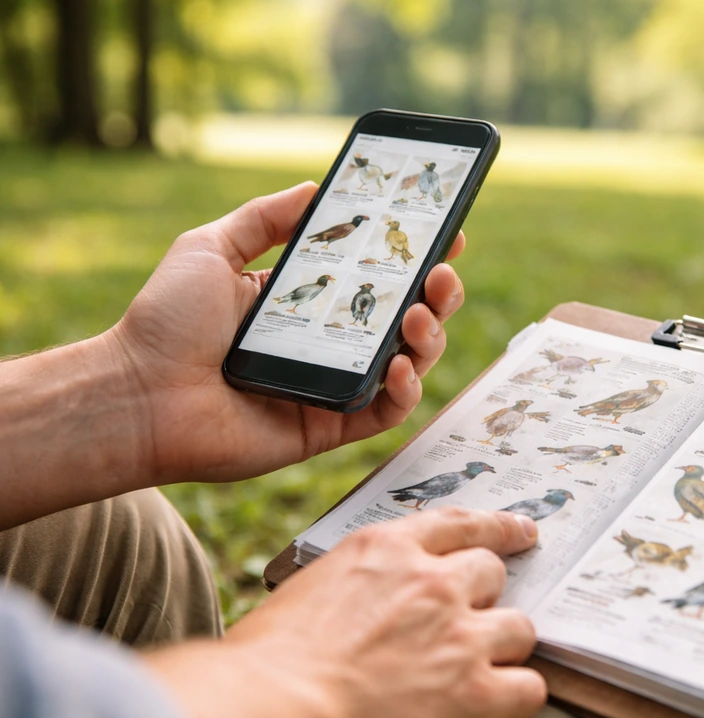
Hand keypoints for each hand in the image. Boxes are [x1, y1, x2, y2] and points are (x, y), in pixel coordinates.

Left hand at [108, 183, 466, 483]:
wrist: (138, 393)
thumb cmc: (166, 322)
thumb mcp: (210, 247)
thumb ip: (263, 217)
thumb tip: (314, 186)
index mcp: (307, 301)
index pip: (376, 276)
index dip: (417, 256)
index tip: (446, 232)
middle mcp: (329, 342)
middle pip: (405, 317)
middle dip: (438, 293)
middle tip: (442, 273)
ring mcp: (333, 385)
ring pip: (408, 363)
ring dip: (430, 337)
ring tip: (421, 314)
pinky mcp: (330, 426)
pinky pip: (386, 412)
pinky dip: (405, 390)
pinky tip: (399, 365)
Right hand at [147, 508, 546, 717]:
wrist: (274, 708)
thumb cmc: (269, 659)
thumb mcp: (314, 586)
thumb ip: (360, 582)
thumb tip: (372, 600)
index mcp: (387, 550)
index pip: (459, 523)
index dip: (498, 527)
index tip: (522, 532)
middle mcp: (433, 583)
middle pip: (493, 571)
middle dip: (486, 595)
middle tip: (472, 618)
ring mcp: (460, 635)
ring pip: (520, 627)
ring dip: (502, 646)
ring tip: (479, 669)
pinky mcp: (475, 692)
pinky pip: (529, 688)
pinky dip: (516, 697)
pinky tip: (497, 706)